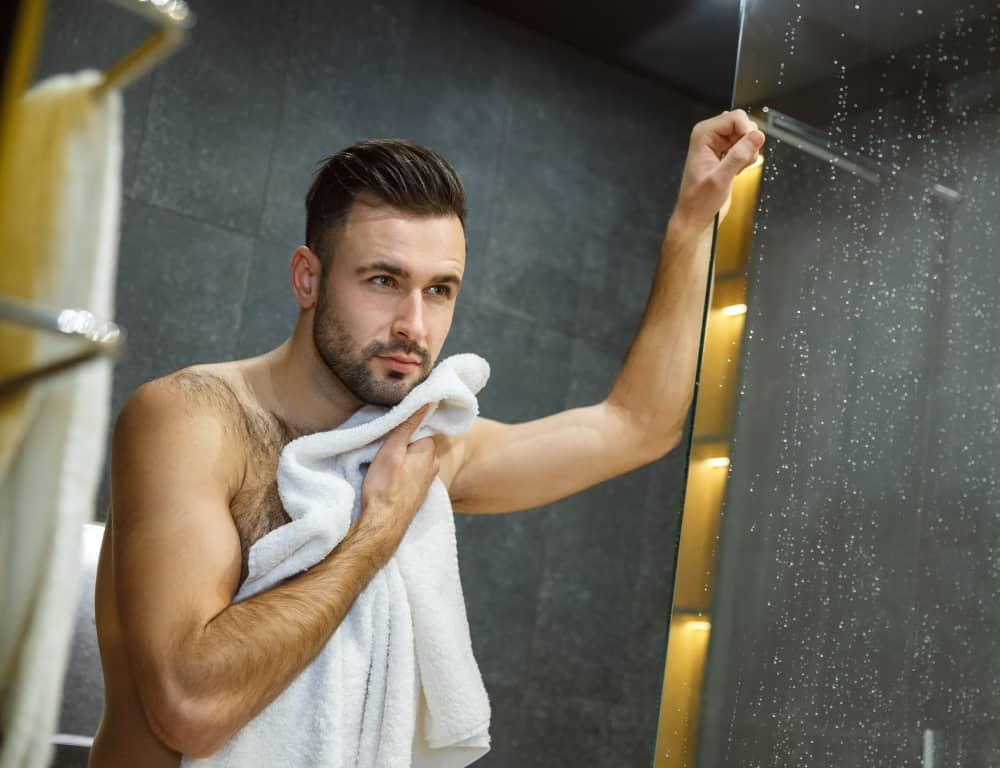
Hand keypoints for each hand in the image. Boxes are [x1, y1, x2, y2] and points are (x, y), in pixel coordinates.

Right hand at [358, 405, 438, 552]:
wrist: (382, 525)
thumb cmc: (385, 487)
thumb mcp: (392, 450)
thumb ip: (408, 425)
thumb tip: (427, 401)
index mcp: (429, 452)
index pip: (422, 428)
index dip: (407, 426)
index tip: (392, 427)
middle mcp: (433, 466)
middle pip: (419, 444)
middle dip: (405, 442)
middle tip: (385, 443)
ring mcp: (427, 482)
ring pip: (415, 460)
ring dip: (403, 458)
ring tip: (385, 461)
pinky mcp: (418, 495)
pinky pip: (412, 474)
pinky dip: (403, 472)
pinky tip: (391, 477)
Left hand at [672, 109, 764, 233]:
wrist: (696, 217)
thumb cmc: (699, 201)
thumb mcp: (720, 179)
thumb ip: (739, 155)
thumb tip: (756, 136)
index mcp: (703, 135)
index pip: (736, 117)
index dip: (748, 131)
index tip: (750, 149)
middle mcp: (710, 136)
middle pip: (744, 124)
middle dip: (748, 143)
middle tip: (739, 163)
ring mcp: (719, 144)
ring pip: (747, 136)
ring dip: (748, 153)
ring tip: (735, 170)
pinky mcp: (727, 154)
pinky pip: (747, 148)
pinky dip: (747, 159)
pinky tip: (735, 172)